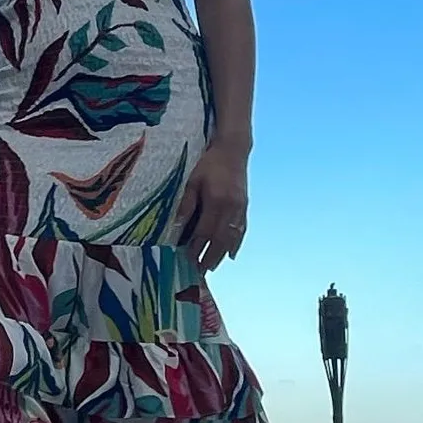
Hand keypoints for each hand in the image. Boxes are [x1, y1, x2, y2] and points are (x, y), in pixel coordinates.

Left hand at [177, 141, 248, 271]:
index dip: (196, 247)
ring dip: (221, 254)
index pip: (204, 231)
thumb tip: (177, 227)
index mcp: (215, 201)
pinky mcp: (245, 207)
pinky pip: (241, 230)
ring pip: (231, 238)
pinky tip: (231, 254)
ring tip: (212, 267)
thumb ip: (186, 205)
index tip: (188, 259)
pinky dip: (236, 244)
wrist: (233, 151)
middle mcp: (230, 208)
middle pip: (219, 239)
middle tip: (200, 271)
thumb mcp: (192, 181)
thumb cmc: (209, 164)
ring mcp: (240, 209)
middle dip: (209, 257)